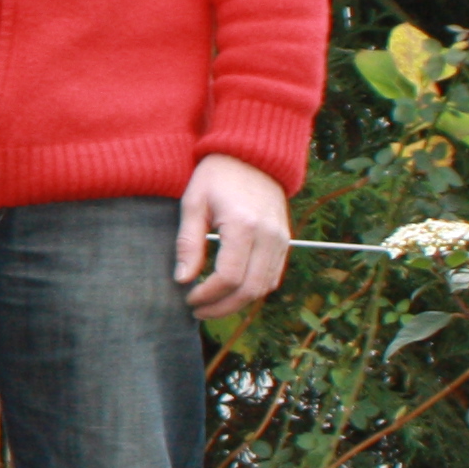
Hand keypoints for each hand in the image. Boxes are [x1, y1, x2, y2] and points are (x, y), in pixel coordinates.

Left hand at [174, 152, 290, 314]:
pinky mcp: (286, 242)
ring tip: (211, 305)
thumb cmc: (217, 177)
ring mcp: (281, 240)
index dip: (207, 295)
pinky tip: (230, 291)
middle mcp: (269, 236)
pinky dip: (253, 290)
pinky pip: (273, 276)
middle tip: (198, 310)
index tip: (188, 298)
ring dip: (238, 303)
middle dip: (222, 307)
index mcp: (243, 225)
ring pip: (265, 287)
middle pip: (250, 289)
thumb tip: (182, 279)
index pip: (229, 276)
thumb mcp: (193, 204)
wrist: (252, 157)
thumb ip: (188, 243)